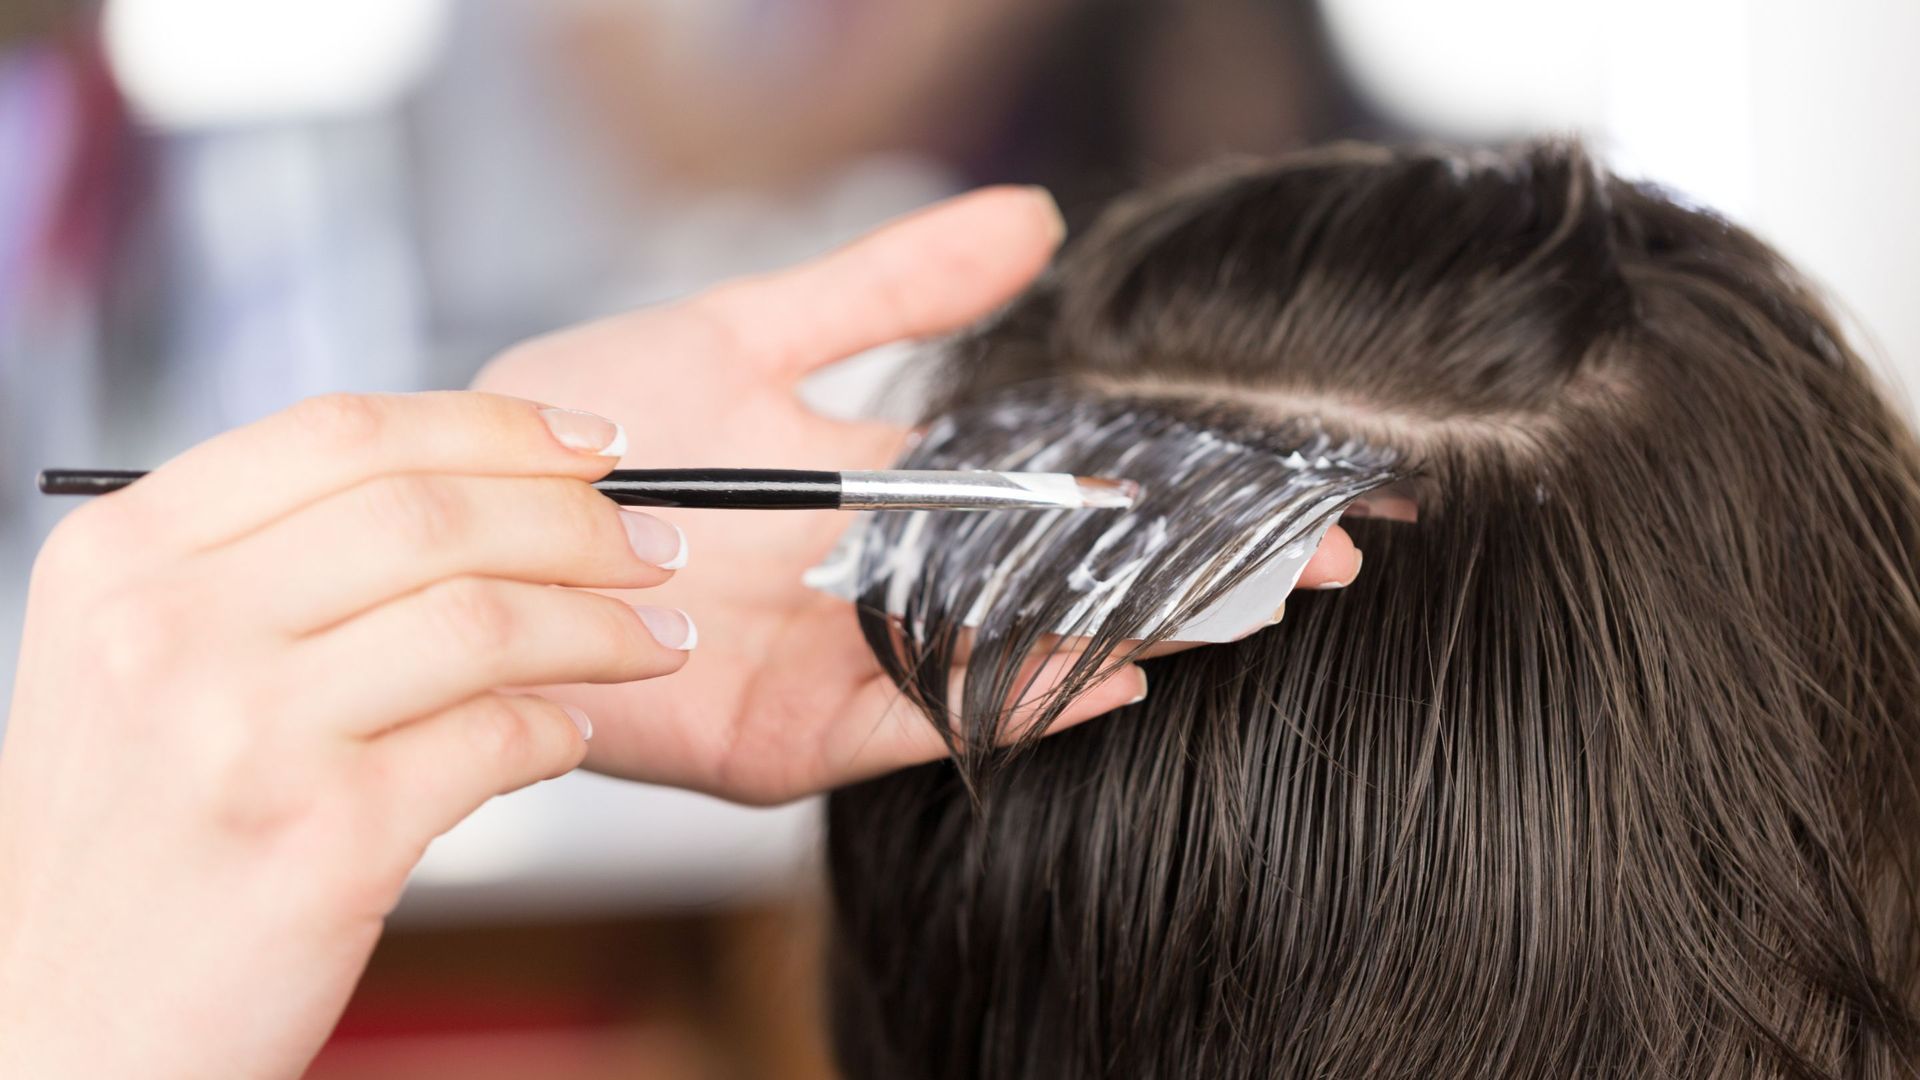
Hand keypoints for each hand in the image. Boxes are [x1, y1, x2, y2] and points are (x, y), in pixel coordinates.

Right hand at [0, 393, 692, 1077]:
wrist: (67, 1024)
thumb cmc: (128, 841)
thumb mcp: (138, 664)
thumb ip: (270, 567)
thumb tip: (477, 497)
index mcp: (123, 555)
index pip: (346, 433)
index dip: (497, 429)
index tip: (593, 446)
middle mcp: (169, 628)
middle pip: (431, 514)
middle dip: (577, 522)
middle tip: (653, 547)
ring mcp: (244, 732)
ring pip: (484, 619)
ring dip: (602, 624)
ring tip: (655, 641)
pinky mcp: (323, 837)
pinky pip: (496, 739)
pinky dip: (560, 731)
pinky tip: (568, 737)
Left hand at [477, 187, 1361, 803]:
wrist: (476, 515)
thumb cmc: (594, 419)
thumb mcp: (752, 329)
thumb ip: (889, 290)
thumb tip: (1035, 220)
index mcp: (891, 489)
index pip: (1065, 486)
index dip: (1172, 479)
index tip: (1284, 471)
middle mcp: (889, 582)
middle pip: (1069, 583)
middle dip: (1193, 572)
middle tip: (1320, 556)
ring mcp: (851, 664)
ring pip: (1020, 659)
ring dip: (1135, 638)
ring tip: (1238, 606)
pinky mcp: (800, 739)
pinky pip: (929, 729)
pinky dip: (1018, 707)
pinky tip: (1110, 674)